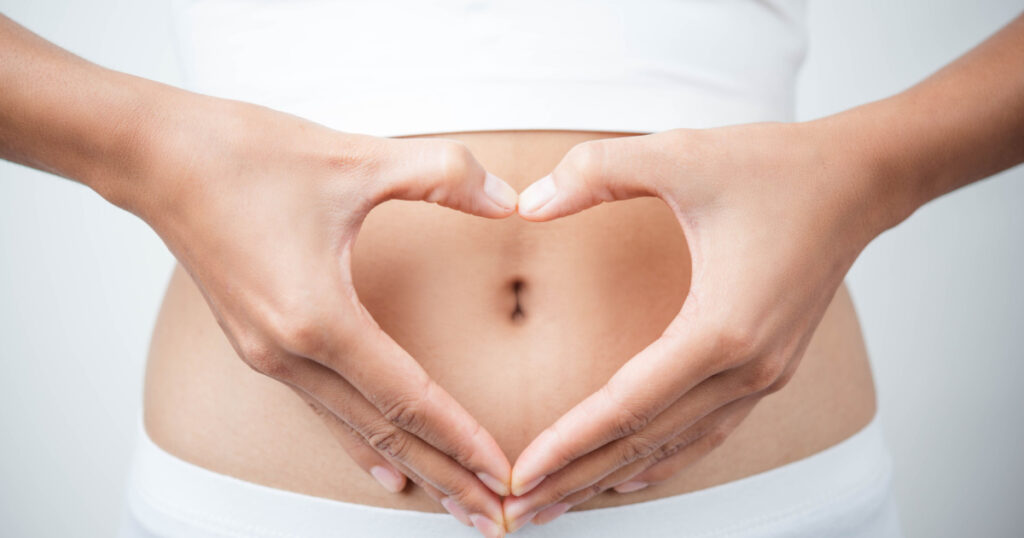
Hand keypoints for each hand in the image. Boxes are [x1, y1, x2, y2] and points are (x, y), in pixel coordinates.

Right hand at [126, 95, 518, 535]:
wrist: (155, 156)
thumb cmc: (244, 157)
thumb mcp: (358, 157)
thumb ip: (445, 176)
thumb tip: (511, 199)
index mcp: (317, 318)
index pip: (407, 398)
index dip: (462, 439)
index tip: (504, 475)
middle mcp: (290, 353)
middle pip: (384, 433)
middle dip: (445, 477)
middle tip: (494, 518)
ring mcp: (269, 355)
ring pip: (354, 429)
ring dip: (410, 466)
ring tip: (453, 502)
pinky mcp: (260, 345)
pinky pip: (323, 410)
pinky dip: (361, 443)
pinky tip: (385, 468)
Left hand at [501, 121, 886, 529]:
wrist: (860, 180)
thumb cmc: (777, 167)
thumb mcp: (680, 153)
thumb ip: (596, 172)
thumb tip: (526, 204)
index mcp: (722, 329)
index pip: (627, 406)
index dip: (568, 443)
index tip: (519, 475)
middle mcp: (746, 369)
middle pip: (646, 443)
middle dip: (577, 479)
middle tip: (519, 511)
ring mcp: (762, 376)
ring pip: (675, 447)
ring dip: (612, 477)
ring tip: (559, 501)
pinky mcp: (767, 370)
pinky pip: (705, 432)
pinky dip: (662, 459)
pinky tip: (629, 475)